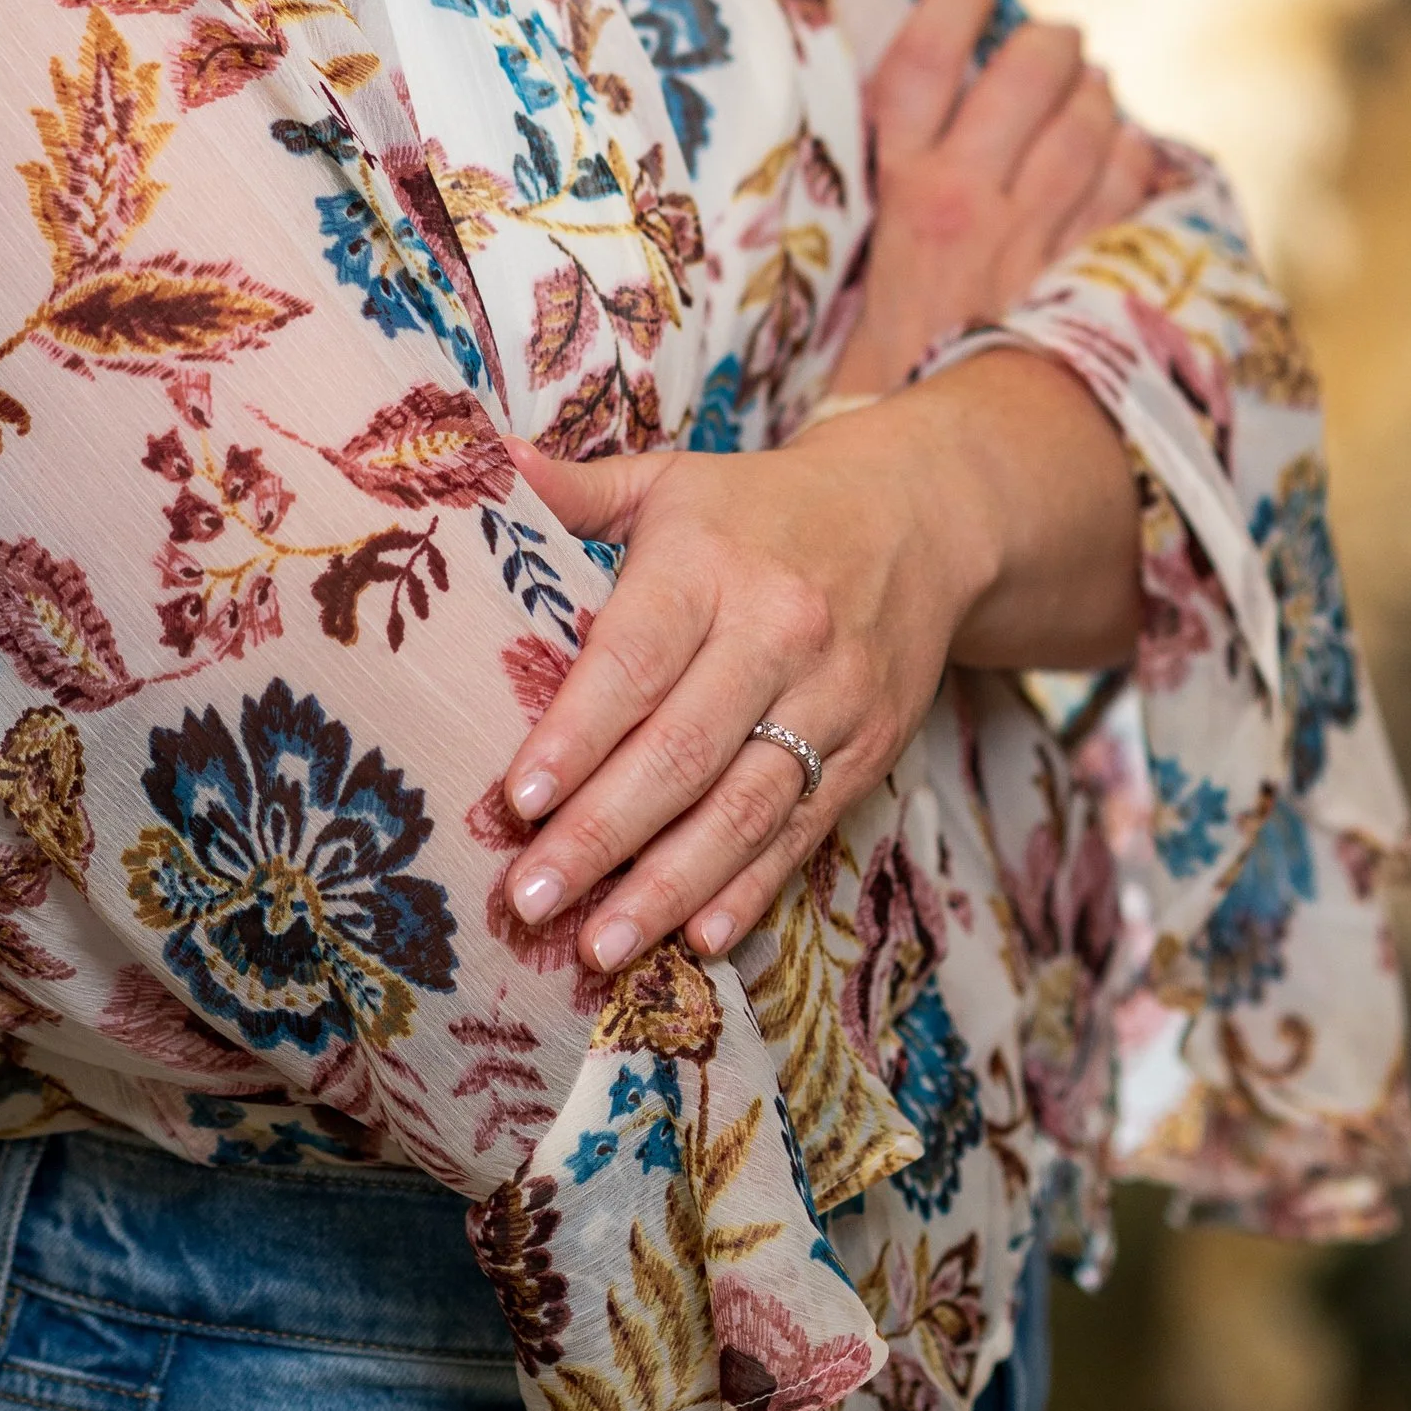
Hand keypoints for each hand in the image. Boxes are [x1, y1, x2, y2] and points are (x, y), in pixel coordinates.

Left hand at [493, 368, 1141, 976]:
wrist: (921, 516)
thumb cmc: (764, 507)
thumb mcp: (675, 479)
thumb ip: (581, 488)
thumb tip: (488, 464)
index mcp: (710, 562)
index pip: (635, 660)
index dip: (576, 735)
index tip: (518, 798)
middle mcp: (776, 633)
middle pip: (682, 751)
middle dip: (601, 833)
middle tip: (531, 897)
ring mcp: (831, 698)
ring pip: (743, 808)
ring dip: (668, 886)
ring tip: (598, 945)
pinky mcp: (870, 748)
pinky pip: (802, 831)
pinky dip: (751, 891)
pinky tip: (698, 938)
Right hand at [829, 0, 1159, 399]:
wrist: (932, 476)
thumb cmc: (871, 394)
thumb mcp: (842, 302)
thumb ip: (867, 243)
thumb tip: (886, 192)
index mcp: (900, 200)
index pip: (920, 71)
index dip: (947, 12)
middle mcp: (971, 202)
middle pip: (1022, 83)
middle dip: (1047, 47)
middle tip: (1058, 36)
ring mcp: (1036, 239)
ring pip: (1085, 130)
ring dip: (1097, 95)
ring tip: (1098, 80)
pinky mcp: (1084, 280)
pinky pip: (1124, 196)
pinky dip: (1133, 161)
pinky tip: (1134, 147)